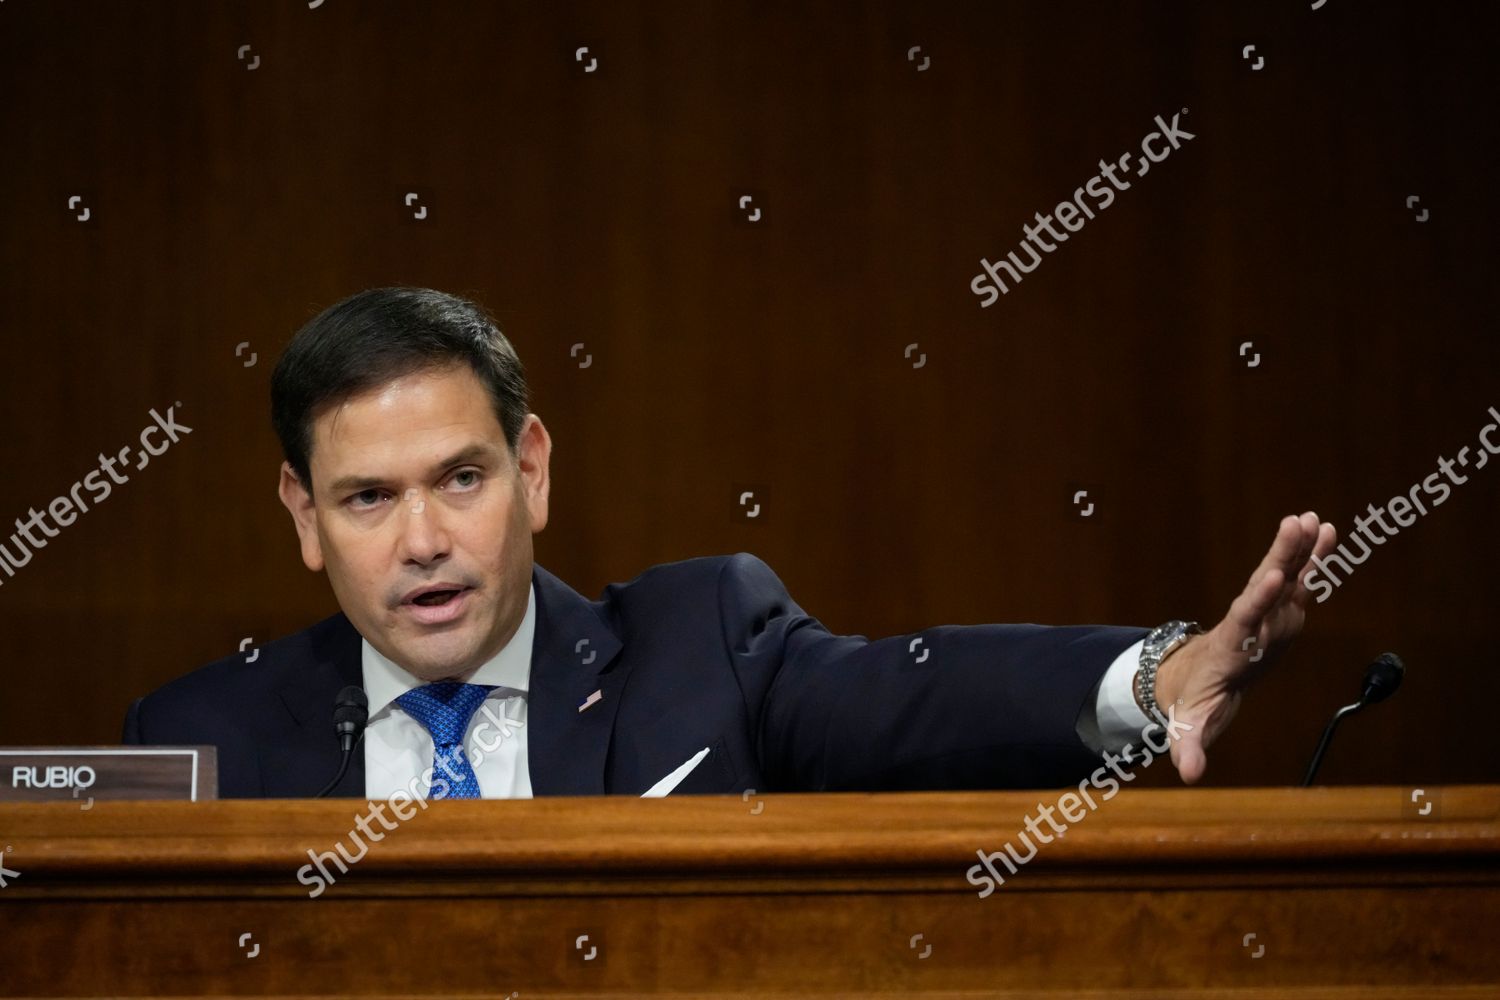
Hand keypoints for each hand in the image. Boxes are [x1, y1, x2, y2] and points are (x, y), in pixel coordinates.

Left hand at [1153, 511, 1336, 784]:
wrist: (1202, 677)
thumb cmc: (1198, 700)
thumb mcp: (1193, 723)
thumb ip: (1189, 744)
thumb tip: (1187, 774)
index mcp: (1233, 645)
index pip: (1245, 617)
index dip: (1258, 599)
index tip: (1269, 577)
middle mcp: (1251, 621)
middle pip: (1265, 585)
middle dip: (1281, 556)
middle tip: (1294, 524)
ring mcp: (1267, 612)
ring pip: (1284, 575)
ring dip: (1298, 548)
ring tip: (1312, 517)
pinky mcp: (1282, 610)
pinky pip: (1299, 579)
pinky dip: (1313, 557)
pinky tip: (1328, 530)